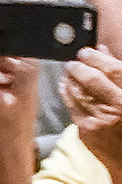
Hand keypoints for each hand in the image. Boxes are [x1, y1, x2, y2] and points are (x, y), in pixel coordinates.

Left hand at [64, 45, 121, 170]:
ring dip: (69, 79)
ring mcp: (99, 121)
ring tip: (69, 72)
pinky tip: (66, 87)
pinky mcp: (86, 132)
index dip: (96, 58)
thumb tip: (101, 51)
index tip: (86, 52)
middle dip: (78, 67)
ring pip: (77, 93)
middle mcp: (116, 108)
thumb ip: (119, 72)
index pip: (113, 70)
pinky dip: (66, 94)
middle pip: (91, 80)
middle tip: (73, 62)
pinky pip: (71, 107)